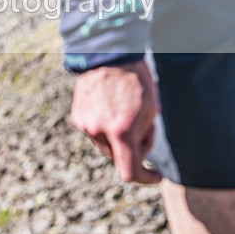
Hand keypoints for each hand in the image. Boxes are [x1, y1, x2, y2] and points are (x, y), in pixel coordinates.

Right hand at [70, 60, 160, 183]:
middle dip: (134, 151)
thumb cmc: (135, 80)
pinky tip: (112, 109)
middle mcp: (99, 132)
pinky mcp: (77, 117)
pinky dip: (105, 129)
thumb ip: (143, 138)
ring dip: (118, 140)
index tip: (156, 175)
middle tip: (145, 130)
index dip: (146, 178)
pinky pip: (94, 133)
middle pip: (118, 158)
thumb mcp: (150, 110)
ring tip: (126, 115)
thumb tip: (137, 154)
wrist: (107, 55)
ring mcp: (86, 125)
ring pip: (106, 146)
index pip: (130, 172)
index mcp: (121, 131)